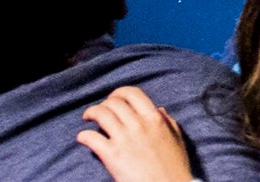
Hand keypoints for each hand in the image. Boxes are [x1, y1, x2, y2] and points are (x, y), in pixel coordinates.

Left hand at [77, 86, 192, 181]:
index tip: (114, 99)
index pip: (133, 93)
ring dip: (91, 113)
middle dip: (103, 104)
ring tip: (87, 118)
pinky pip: (92, 137)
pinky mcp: (112, 156)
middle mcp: (138, 125)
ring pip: (101, 114)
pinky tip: (83, 138)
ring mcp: (124, 139)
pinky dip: (84, 135)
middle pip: (114, 103)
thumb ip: (168, 121)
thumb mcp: (176, 139)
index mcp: (155, 119)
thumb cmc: (174, 167)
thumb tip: (159, 109)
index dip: (119, 93)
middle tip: (99, 111)